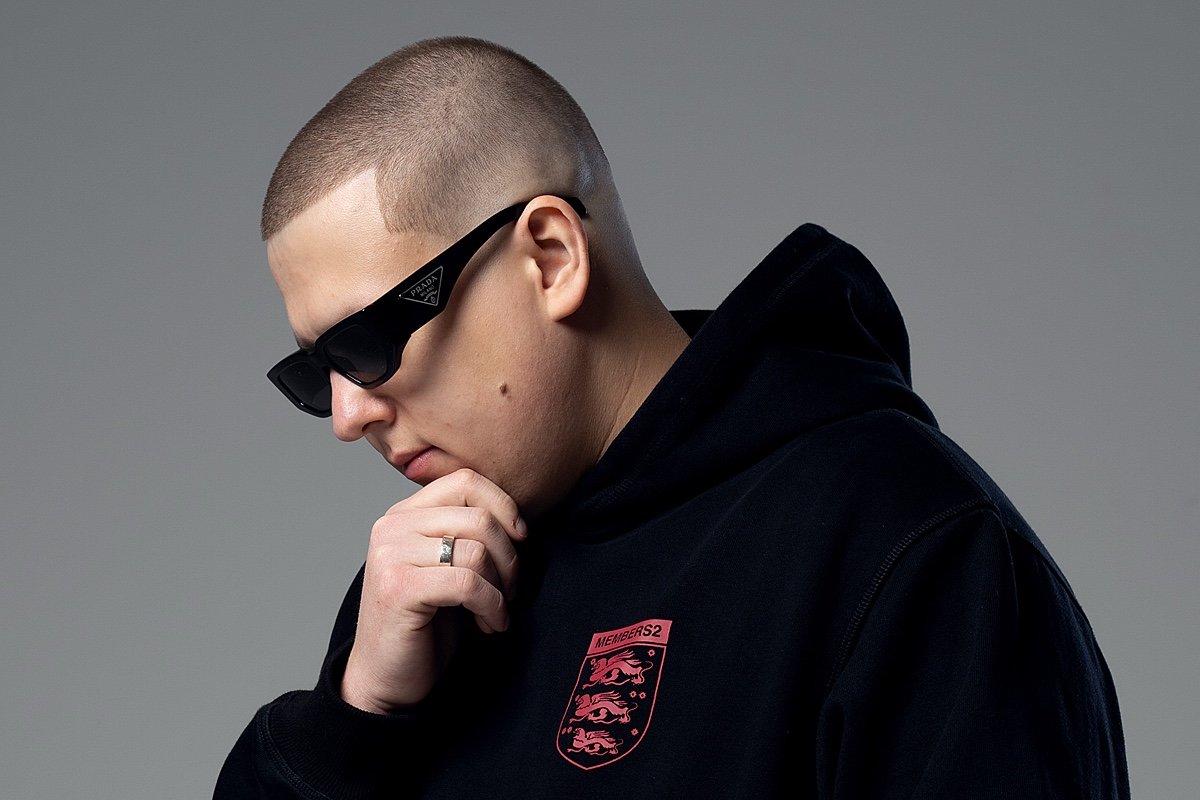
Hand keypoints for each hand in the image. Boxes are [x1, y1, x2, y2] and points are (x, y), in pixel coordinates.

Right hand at [341, 468, 526, 712]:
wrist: (386, 679)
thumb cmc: (424, 624)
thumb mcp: (447, 567)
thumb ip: (466, 534)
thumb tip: (517, 519)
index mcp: (404, 514)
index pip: (465, 481)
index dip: (504, 506)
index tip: (520, 540)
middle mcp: (392, 527)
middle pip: (478, 516)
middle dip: (509, 556)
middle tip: (511, 588)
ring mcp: (391, 556)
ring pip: (476, 550)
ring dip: (501, 586)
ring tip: (497, 611)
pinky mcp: (399, 588)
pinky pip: (468, 583)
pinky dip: (491, 606)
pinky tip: (490, 624)